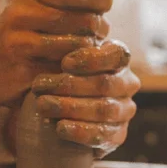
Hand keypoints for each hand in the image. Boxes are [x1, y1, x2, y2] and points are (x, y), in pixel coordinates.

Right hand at [0, 0, 114, 109]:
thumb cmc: (19, 37)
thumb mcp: (44, 9)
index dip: (102, 0)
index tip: (104, 10)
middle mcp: (23, 11)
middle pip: (86, 20)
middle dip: (99, 31)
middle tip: (96, 38)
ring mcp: (20, 40)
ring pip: (78, 46)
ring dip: (89, 54)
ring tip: (85, 53)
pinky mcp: (22, 68)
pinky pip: (65, 69)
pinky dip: (75, 72)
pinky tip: (72, 71)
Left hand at [33, 35, 139, 158]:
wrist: (57, 112)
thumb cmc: (58, 74)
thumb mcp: (60, 57)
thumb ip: (63, 46)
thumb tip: (56, 32)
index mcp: (118, 58)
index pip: (116, 54)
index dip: (92, 58)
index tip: (64, 63)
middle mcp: (127, 83)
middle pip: (105, 83)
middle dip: (70, 85)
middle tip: (39, 86)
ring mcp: (125, 110)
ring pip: (104, 109)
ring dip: (70, 107)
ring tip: (42, 105)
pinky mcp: (118, 135)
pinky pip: (104, 135)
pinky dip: (80, 132)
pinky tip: (60, 128)